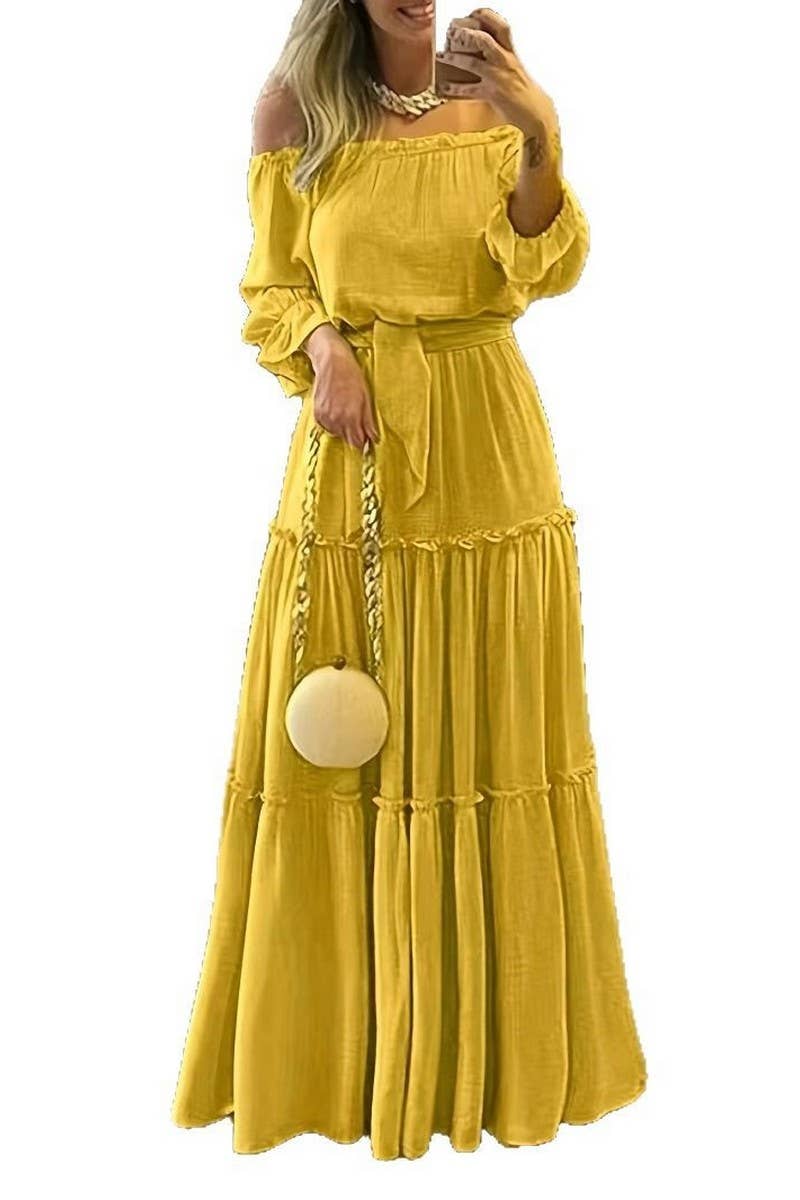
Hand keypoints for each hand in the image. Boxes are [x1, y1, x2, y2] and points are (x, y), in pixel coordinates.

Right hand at [303, 325, 379, 450]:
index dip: (363, 442)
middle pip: (347, 439)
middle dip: (354, 434)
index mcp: (351, 416)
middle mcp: (336, 420)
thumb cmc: (351, 376)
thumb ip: (368, 421)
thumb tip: (373, 438)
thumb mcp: (366, 398)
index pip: (357, 442)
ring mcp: (325, 417)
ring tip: (346, 412)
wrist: (332, 362)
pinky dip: (332, 424)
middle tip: (357, 421)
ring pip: (336, 434)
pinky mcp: (317, 414)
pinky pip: (326, 427)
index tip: (367, 439)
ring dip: (342, 428)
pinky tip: (336, 412)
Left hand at [435, 8, 556, 141]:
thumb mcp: (517, 70)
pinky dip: (454, 89)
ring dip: (454, 58)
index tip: (473, 13)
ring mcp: (498, 77)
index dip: (487, 17)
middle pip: (485, 39)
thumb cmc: (527, 94)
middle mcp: (505, 61)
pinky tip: (443, 89)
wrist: (537, 114)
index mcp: (512, 54)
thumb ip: (503, 59)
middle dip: (466, 34)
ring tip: (441, 56)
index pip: (502, 27)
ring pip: (473, 62)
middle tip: (453, 32)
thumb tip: (485, 53)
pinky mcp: (492, 94)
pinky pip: (469, 91)